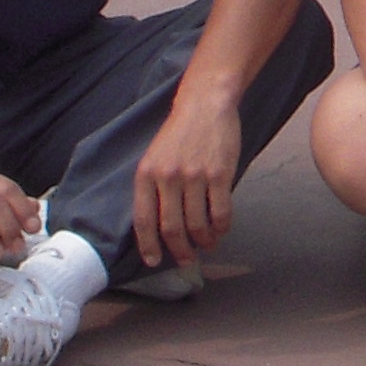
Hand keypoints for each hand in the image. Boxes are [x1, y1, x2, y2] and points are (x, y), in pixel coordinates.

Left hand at [130, 79, 244, 268]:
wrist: (204, 104)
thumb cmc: (179, 134)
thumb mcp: (154, 158)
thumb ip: (154, 189)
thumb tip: (159, 228)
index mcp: (146, 174)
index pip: (144, 220)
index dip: (149, 246)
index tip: (154, 261)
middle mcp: (168, 177)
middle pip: (172, 228)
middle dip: (180, 251)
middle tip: (186, 260)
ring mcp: (195, 176)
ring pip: (198, 224)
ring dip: (203, 242)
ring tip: (207, 245)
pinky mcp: (220, 174)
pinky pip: (220, 212)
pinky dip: (221, 228)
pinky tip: (221, 230)